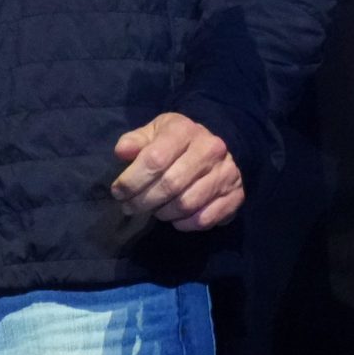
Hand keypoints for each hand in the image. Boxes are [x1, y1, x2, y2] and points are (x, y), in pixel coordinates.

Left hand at [111, 114, 243, 231]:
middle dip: (143, 201)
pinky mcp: (235, 196)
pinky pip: (204, 219)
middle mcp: (210, 150)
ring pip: (186, 204)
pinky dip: (184, 224)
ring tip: (153, 210)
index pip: (154, 159)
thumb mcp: (154, 132)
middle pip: (170, 185)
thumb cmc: (178, 141)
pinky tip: (174, 218)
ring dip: (163, 213)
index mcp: (185, 130)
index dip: (132, 180)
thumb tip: (121, 152)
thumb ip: (135, 141)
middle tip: (129, 208)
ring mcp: (226, 173)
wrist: (218, 145)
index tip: (118, 192)